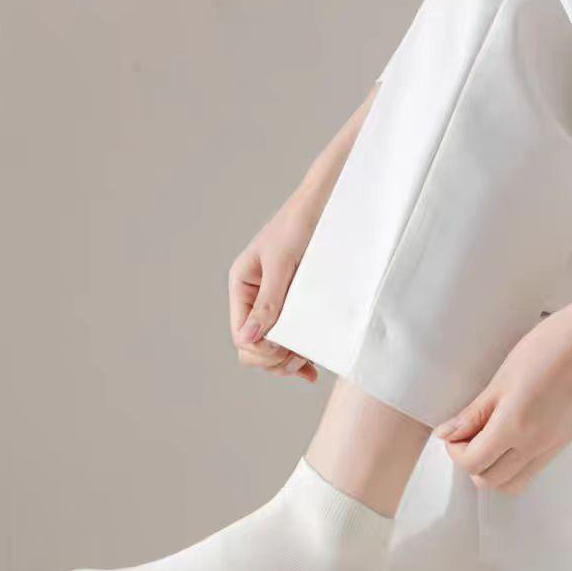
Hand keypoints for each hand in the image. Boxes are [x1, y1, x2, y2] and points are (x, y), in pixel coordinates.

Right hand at [228, 189, 319, 381]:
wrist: (329, 202)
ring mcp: (276, 304)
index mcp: (243, 285)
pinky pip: (291, 340)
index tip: (286, 351)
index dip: (261, 351)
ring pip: (272, 349)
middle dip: (273, 360)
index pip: (241, 336)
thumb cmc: (302, 223)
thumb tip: (250, 338)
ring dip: (287, 362)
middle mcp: (255, 298)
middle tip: (299, 360)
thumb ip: (269, 301)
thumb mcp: (283, 263)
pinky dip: (298, 357)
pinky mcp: (296, 306)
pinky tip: (309, 368)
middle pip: (254, 348)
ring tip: (307, 363)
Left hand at [435, 302, 571, 493]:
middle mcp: (536, 444)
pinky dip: (516, 464)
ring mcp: (553, 446)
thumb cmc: (553, 346)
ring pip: (514, 483)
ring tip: (489, 440)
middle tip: (467, 438)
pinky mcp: (565, 441)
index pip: (473, 463)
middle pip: (490, 481)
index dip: (455, 451)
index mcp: (515, 426)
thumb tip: (449, 433)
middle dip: (471, 463)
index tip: (453, 434)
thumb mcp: (502, 378)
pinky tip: (512, 437)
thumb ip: (474, 413)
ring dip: (494, 470)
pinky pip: (534, 469)